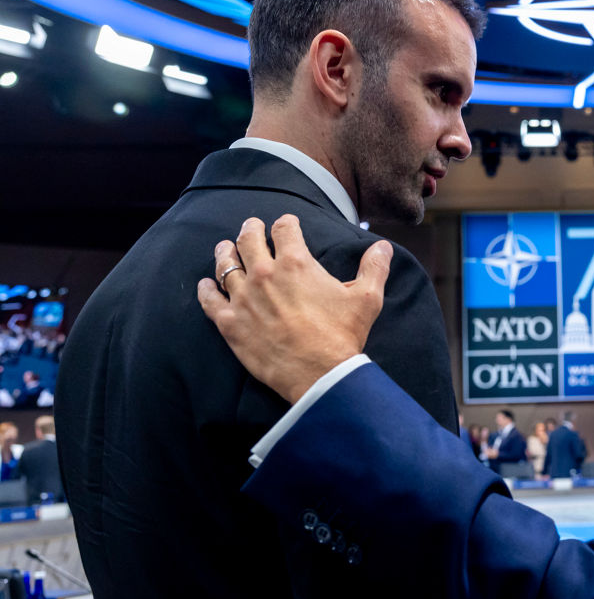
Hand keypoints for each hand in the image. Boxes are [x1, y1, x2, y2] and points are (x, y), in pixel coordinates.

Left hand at [196, 214, 390, 403]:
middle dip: (250, 229)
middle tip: (251, 226)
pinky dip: (206, 289)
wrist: (319, 375)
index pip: (284, 229)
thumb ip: (374, 268)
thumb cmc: (343, 336)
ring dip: (225, 252)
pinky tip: (205, 285)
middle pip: (248, 239)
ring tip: (225, 248)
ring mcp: (243, 298)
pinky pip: (209, 300)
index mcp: (296, 263)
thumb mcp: (367, 299)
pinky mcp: (230, 323)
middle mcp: (264, 274)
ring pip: (226, 265)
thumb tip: (382, 246)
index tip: (287, 224)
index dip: (286, 223)